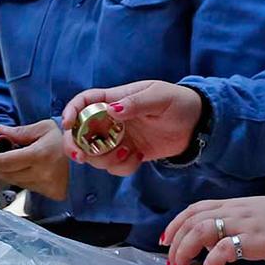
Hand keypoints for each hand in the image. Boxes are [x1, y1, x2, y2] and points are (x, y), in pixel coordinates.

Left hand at [0, 120, 68, 199]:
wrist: (87, 157)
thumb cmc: (65, 140)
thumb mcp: (43, 128)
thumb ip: (19, 131)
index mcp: (40, 155)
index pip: (8, 161)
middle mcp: (42, 173)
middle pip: (8, 174)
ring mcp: (46, 186)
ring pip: (15, 182)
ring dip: (1, 175)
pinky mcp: (49, 193)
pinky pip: (26, 187)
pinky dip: (16, 179)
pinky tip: (10, 173)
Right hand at [60, 80, 201, 175]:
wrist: (197, 124)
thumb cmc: (177, 102)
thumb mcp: (159, 96)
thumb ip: (136, 103)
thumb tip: (113, 109)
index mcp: (115, 99)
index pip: (84, 101)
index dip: (71, 110)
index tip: (67, 124)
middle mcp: (112, 120)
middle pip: (81, 132)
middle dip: (76, 145)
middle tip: (81, 157)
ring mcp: (119, 138)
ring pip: (96, 153)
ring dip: (104, 159)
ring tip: (127, 154)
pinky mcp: (129, 154)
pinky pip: (115, 166)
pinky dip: (123, 167)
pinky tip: (138, 158)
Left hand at [159, 196, 264, 264]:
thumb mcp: (255, 215)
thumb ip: (235, 223)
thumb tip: (215, 241)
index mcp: (234, 205)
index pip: (195, 208)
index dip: (176, 223)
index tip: (165, 239)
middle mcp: (234, 211)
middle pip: (192, 220)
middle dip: (175, 241)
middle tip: (170, 261)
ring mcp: (243, 224)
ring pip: (201, 231)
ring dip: (185, 250)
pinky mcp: (253, 240)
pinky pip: (223, 250)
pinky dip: (209, 263)